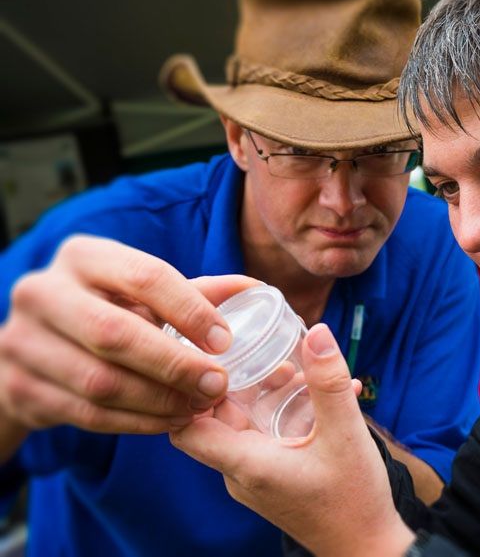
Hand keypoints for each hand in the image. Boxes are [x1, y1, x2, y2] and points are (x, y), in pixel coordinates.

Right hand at [0, 235, 261, 434]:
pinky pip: (87, 414)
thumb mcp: (141, 292)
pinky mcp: (20, 388)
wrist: (34, 347)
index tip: (226, 342)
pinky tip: (169, 421)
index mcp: (84, 256)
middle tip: (218, 385)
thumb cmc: (107, 309)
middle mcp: (44, 292)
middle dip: (176, 365)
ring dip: (160, 401)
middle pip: (115, 334)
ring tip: (199, 407)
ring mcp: (23, 341)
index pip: (145, 277)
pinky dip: (137, 422)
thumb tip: (257, 290)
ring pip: (101, 382)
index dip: (191, 312)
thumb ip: (196, 291)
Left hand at [170, 323, 415, 556]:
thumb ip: (330, 383)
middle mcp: (241, 473)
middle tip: (260, 351)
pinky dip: (280, 413)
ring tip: (294, 370)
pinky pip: (263, 437)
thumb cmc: (355, 501)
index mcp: (246, 463)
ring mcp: (256, 478)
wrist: (368, 550)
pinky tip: (316, 396)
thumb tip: (317, 332)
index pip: (185, 428)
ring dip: (263, 394)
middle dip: (235, 381)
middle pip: (215, 418)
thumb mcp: (346, 434)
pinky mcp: (273, 480)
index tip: (212, 359)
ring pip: (242, 425)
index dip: (187, 391)